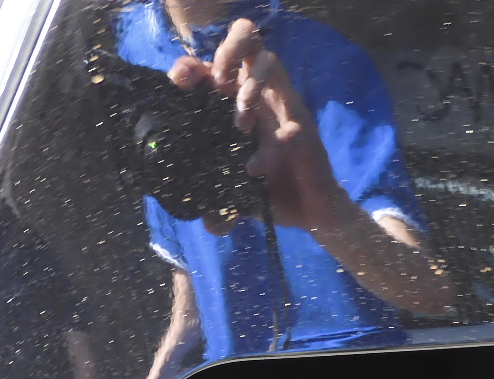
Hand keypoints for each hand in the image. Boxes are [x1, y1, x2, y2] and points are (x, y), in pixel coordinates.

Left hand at [168, 19, 344, 231]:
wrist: (313, 211)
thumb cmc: (273, 192)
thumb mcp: (239, 197)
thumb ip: (222, 207)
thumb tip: (210, 223)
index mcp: (236, 104)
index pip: (212, 66)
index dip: (192, 66)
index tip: (180, 81)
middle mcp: (260, 96)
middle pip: (246, 39)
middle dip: (227, 52)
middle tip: (218, 84)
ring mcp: (283, 106)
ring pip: (269, 62)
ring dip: (250, 87)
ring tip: (242, 124)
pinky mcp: (303, 125)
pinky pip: (291, 118)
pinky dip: (273, 143)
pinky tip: (259, 165)